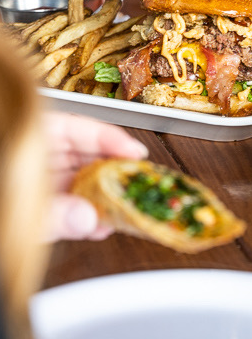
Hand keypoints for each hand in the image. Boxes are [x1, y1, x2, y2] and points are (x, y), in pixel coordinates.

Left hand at [43, 112, 147, 241]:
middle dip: (113, 174)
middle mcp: (40, 156)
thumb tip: (86, 218)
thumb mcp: (15, 197)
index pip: (81, 127)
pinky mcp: (37, 208)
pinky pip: (70, 208)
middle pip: (87, 156)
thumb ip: (49, 211)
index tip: (136, 153)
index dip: (113, 138)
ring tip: (123, 209)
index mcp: (35, 136)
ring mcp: (38, 182)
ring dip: (103, 200)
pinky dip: (86, 217)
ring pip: (82, 184)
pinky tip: (100, 226)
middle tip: (136, 184)